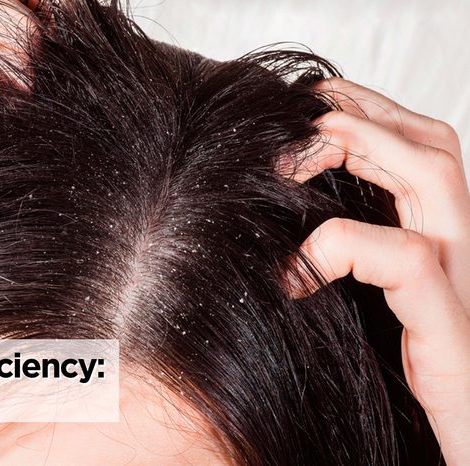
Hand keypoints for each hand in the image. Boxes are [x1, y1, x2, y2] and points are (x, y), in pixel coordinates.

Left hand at [288, 78, 469, 464]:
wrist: (432, 458)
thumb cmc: (381, 385)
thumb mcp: (353, 308)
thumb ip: (330, 261)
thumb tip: (263, 227)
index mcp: (436, 244)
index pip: (419, 148)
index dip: (366, 114)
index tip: (302, 113)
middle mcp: (459, 256)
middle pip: (432, 145)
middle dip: (360, 114)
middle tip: (294, 124)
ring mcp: (462, 291)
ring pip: (436, 181)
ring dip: (361, 150)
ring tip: (290, 166)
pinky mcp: (451, 338)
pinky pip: (410, 261)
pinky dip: (344, 248)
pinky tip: (292, 274)